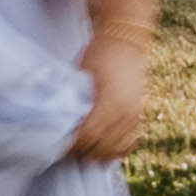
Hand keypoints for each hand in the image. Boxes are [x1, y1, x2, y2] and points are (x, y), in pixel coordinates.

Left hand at [71, 27, 152, 165]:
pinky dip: (114, 149)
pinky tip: (100, 148)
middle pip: (101, 148)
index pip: (87, 137)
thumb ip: (73, 101)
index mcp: (111, 104)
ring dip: (97, 152)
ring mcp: (135, 117)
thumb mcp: (80, 76)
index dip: (71, 145)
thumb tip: (60, 124)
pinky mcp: (138, 116)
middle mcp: (127, 114)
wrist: (125, 42)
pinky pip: (128, 144)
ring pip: (115, 150)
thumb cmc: (98, 55)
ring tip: (80, 148)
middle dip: (81, 151)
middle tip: (65, 148)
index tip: (57, 145)